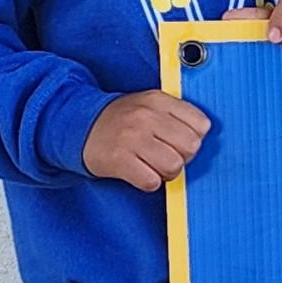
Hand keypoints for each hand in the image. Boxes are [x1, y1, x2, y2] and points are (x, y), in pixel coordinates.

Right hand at [83, 89, 209, 192]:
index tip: (180, 140)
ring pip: (174, 166)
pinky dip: (148, 182)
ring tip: (152, 164)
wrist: (79, 127)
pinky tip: (139, 171)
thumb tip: (201, 135)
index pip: (201, 124)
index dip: (195, 137)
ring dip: (166, 172)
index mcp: (157, 100)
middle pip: (191, 146)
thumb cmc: (121, 120)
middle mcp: (145, 116)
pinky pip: (151, 181)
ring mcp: (132, 138)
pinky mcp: (119, 160)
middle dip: (183, 156)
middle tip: (166, 155)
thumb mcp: (149, 105)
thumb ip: (176, 115)